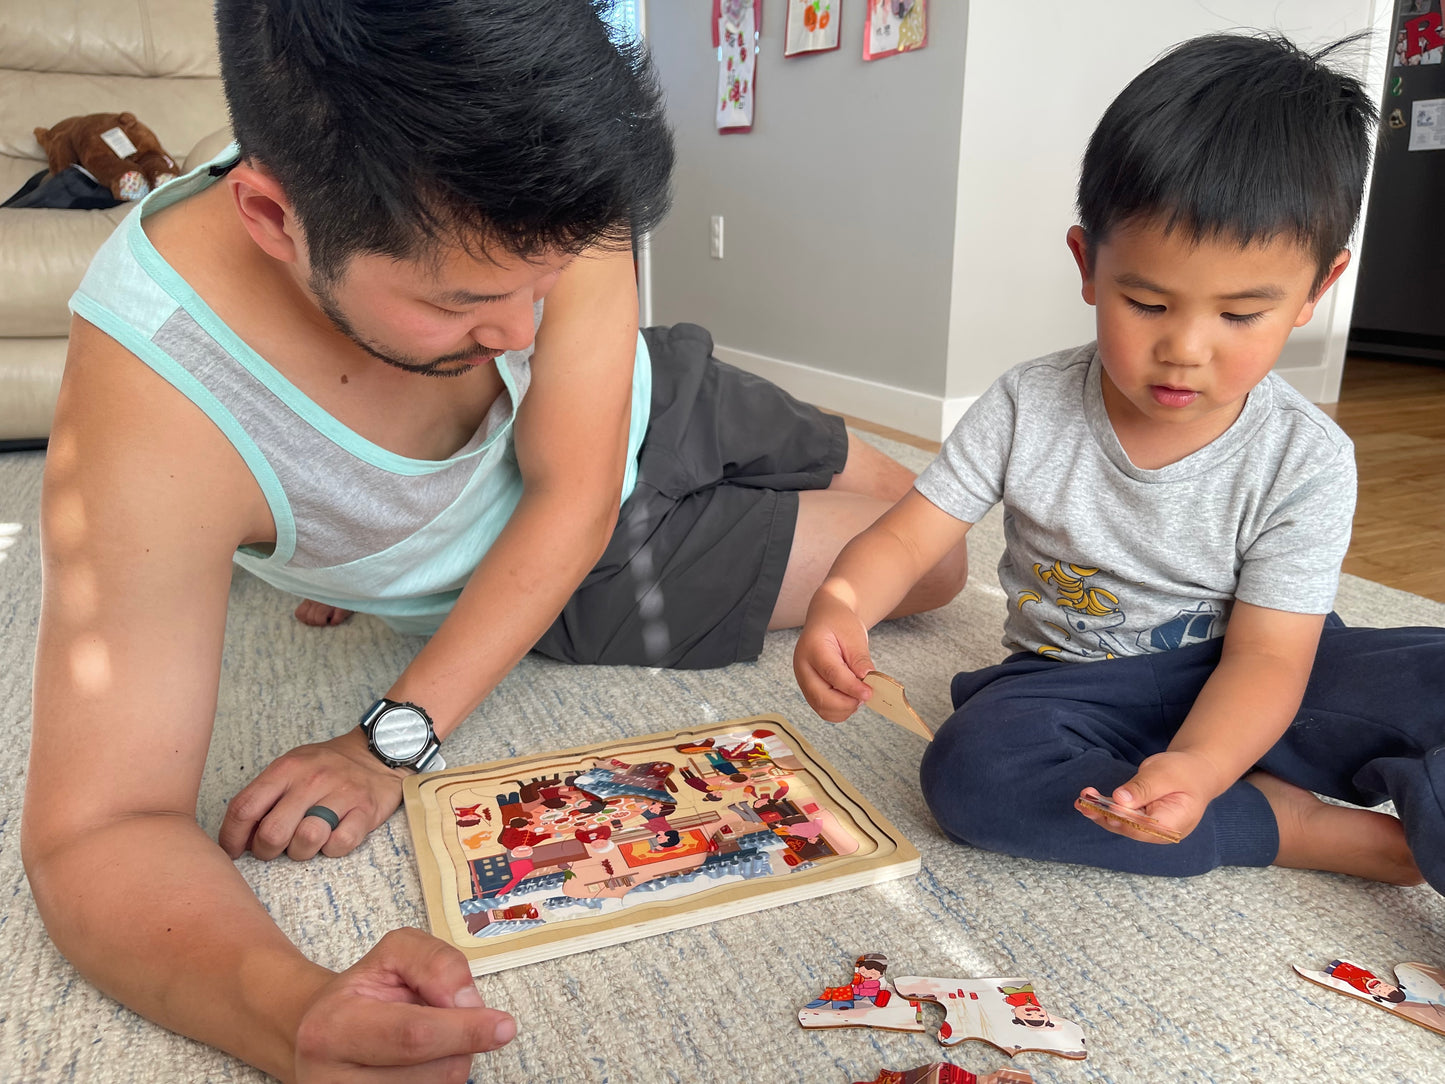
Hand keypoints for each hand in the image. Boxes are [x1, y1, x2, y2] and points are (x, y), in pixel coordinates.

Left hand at [220, 727, 408, 860]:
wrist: (377, 752)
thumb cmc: (328, 765)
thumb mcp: (291, 767)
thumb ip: (266, 796)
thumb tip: (240, 835)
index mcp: (286, 768)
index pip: (244, 808)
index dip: (231, 837)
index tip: (233, 850)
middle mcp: (312, 780)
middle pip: (272, 832)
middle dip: (266, 851)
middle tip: (273, 849)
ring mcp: (340, 794)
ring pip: (306, 840)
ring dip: (301, 851)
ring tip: (306, 841)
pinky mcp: (365, 810)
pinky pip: (340, 844)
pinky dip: (332, 849)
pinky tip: (332, 837)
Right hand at [294, 928, 515, 1083]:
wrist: (321, 1032)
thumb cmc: (365, 991)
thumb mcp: (394, 953)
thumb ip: (435, 963)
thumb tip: (468, 1004)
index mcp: (332, 1028)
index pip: (413, 1035)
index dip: (464, 1030)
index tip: (504, 1025)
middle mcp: (333, 1081)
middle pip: (438, 1071)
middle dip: (461, 1041)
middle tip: (450, 1018)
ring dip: (451, 1060)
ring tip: (422, 1039)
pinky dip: (439, 1076)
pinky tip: (419, 1063)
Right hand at [793, 591, 874, 721]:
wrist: (826, 619)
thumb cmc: (839, 624)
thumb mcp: (854, 635)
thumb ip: (860, 659)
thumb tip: (868, 682)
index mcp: (813, 648)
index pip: (832, 674)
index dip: (852, 687)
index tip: (869, 693)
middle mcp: (803, 667)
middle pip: (821, 697)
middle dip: (847, 703)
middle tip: (866, 694)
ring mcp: (803, 680)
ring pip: (821, 708)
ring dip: (844, 709)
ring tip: (858, 694)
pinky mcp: (809, 690)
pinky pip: (823, 709)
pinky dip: (839, 710)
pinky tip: (850, 697)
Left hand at [1078, 750, 1226, 843]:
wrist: (1195, 772)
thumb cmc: (1183, 772)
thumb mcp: (1164, 775)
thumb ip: (1143, 788)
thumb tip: (1119, 800)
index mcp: (1173, 824)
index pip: (1143, 828)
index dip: (1122, 819)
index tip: (1106, 806)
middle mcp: (1159, 831)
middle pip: (1128, 828)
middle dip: (1104, 815)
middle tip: (1083, 802)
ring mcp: (1148, 827)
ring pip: (1120, 823)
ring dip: (1099, 811)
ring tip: (1081, 800)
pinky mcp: (1139, 819)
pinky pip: (1119, 815)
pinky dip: (1103, 807)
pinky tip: (1086, 800)